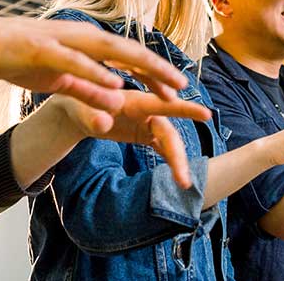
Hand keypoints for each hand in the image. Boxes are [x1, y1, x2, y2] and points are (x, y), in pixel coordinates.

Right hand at [0, 17, 188, 111]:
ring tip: (165, 83)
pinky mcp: (43, 50)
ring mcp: (62, 40)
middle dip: (157, 68)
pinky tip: (117, 83)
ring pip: (109, 51)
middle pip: (127, 50)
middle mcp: (79, 36)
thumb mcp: (58, 78)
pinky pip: (75, 62)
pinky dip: (97, 72)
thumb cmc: (19, 58)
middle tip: (184, 86)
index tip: (176, 86)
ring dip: (140, 66)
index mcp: (84, 42)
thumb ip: (84, 86)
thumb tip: (113, 98)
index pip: (126, 55)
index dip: (152, 70)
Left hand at [50, 93, 211, 188]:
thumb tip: (104, 123)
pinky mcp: (144, 133)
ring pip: (168, 143)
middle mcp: (146, 110)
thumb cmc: (78, 103)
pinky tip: (178, 178)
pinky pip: (162, 148)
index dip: (185, 109)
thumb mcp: (81, 108)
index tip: (206, 115)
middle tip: (185, 181)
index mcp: (134, 100)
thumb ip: (93, 115)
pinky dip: (171, 161)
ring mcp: (147, 122)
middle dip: (178, 156)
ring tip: (183, 184)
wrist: (77, 110)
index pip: (162, 104)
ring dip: (177, 162)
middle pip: (168, 133)